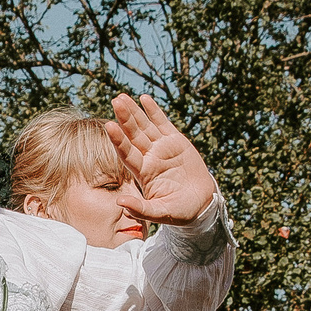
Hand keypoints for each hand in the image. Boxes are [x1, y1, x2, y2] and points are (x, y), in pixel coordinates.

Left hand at [107, 94, 218, 225]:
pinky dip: (154, 111)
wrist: (201, 204)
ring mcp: (161, 148)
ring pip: (145, 126)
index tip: (109, 126)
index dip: (119, 140)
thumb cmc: (179, 211)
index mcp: (143, 173)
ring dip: (134, 112)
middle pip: (134, 135)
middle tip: (116, 101)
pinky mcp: (176, 141)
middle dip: (125, 118)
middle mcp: (149, 157)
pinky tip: (144, 99)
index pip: (127, 153)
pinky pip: (162, 123)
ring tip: (122, 98)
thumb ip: (140, 209)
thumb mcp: (160, 213)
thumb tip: (119, 203)